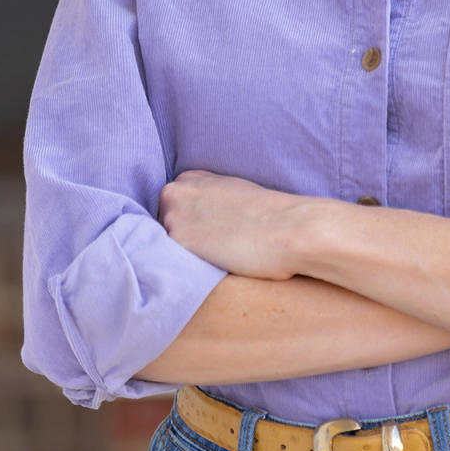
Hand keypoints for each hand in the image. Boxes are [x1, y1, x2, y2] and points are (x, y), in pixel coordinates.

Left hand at [159, 170, 308, 279]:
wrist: (289, 227)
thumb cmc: (270, 214)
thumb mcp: (232, 192)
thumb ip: (206, 200)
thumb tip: (196, 222)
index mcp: (188, 179)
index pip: (169, 210)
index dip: (189, 227)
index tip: (210, 234)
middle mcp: (174, 194)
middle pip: (161, 228)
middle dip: (181, 241)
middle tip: (215, 248)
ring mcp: (172, 218)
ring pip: (163, 249)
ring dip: (184, 258)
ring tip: (218, 257)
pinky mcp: (179, 244)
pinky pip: (170, 266)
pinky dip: (187, 271)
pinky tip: (214, 266)